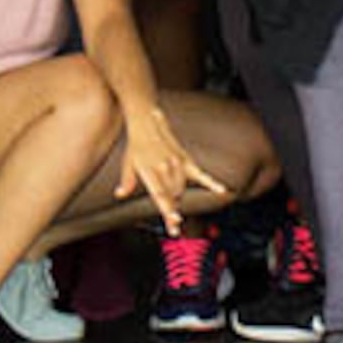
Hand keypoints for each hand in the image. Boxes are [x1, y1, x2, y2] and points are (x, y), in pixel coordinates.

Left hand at [114, 107, 227, 236]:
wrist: (147, 121)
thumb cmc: (136, 146)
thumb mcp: (127, 163)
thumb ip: (127, 180)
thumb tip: (119, 194)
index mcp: (149, 171)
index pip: (160, 195)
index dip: (168, 209)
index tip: (176, 222)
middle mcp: (164, 167)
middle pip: (173, 196)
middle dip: (173, 209)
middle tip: (173, 222)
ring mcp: (176, 163)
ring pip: (182, 189)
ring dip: (178, 199)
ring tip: (174, 209)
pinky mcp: (186, 159)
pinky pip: (200, 174)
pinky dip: (211, 183)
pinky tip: (222, 190)